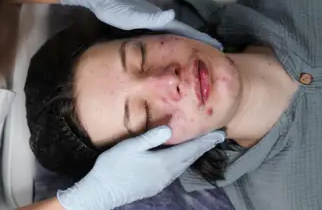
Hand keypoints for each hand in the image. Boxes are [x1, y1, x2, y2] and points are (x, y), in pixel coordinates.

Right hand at [57, 126, 224, 209]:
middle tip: (217, 138)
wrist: (101, 192)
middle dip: (204, 147)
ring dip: (194, 155)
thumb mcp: (130, 147)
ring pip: (183, 166)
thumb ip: (151, 137)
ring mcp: (161, 182)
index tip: (220, 134)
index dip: (205, 141)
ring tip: (203, 146)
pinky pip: (175, 172)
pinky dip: (184, 162)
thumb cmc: (113, 167)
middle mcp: (167, 174)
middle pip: (190, 158)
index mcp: (163, 162)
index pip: (190, 149)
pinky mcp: (154, 186)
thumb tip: (171, 128)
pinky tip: (181, 160)